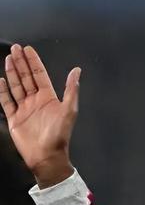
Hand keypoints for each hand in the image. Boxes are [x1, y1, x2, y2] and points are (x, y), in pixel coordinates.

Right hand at [0, 44, 79, 187]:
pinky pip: (7, 102)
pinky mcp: (14, 119)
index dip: (34, 62)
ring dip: (12, 73)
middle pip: (26, 78)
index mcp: (48, 98)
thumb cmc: (59, 134)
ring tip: (9, 58)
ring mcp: (24, 109)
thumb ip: (71, 90)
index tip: (28, 49)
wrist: (47, 156)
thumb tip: (77, 70)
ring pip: (16, 87)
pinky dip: (3, 91)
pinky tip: (1, 81)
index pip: (39, 75)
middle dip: (21, 63)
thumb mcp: (69, 110)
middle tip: (15, 48)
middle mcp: (36, 101)